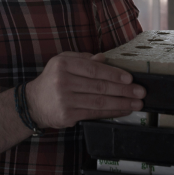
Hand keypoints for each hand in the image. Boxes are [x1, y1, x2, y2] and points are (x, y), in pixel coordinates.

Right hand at [25, 52, 144, 128]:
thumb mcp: (63, 62)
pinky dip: (111, 112)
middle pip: (99, 86)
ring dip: (121, 103)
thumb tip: (104, 58)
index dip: (114, 74)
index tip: (130, 79)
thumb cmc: (52, 79)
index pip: (93, 69)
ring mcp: (64, 100)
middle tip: (140, 92)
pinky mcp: (67, 116)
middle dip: (123, 90)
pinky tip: (123, 110)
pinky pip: (94, 113)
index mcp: (63, 64)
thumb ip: (83, 58)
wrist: (33, 103)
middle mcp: (62, 82)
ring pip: (99, 102)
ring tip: (137, 103)